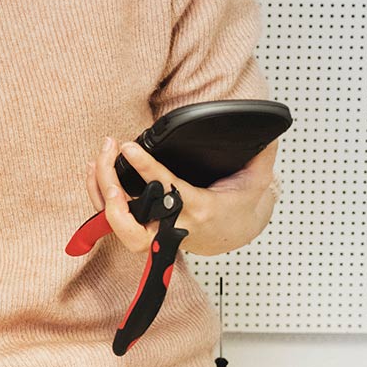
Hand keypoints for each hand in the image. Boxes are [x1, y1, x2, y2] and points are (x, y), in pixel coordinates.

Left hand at [87, 136, 280, 256]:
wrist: (233, 234)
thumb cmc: (238, 206)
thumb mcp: (256, 182)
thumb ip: (260, 156)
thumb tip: (269, 132)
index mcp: (198, 210)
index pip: (167, 191)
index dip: (146, 169)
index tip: (129, 148)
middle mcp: (172, 227)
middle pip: (129, 223)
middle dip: (110, 191)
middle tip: (107, 156)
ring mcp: (155, 233)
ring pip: (116, 225)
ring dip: (99, 192)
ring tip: (98, 158)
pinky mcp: (144, 231)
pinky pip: (114, 220)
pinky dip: (100, 196)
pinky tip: (98, 171)